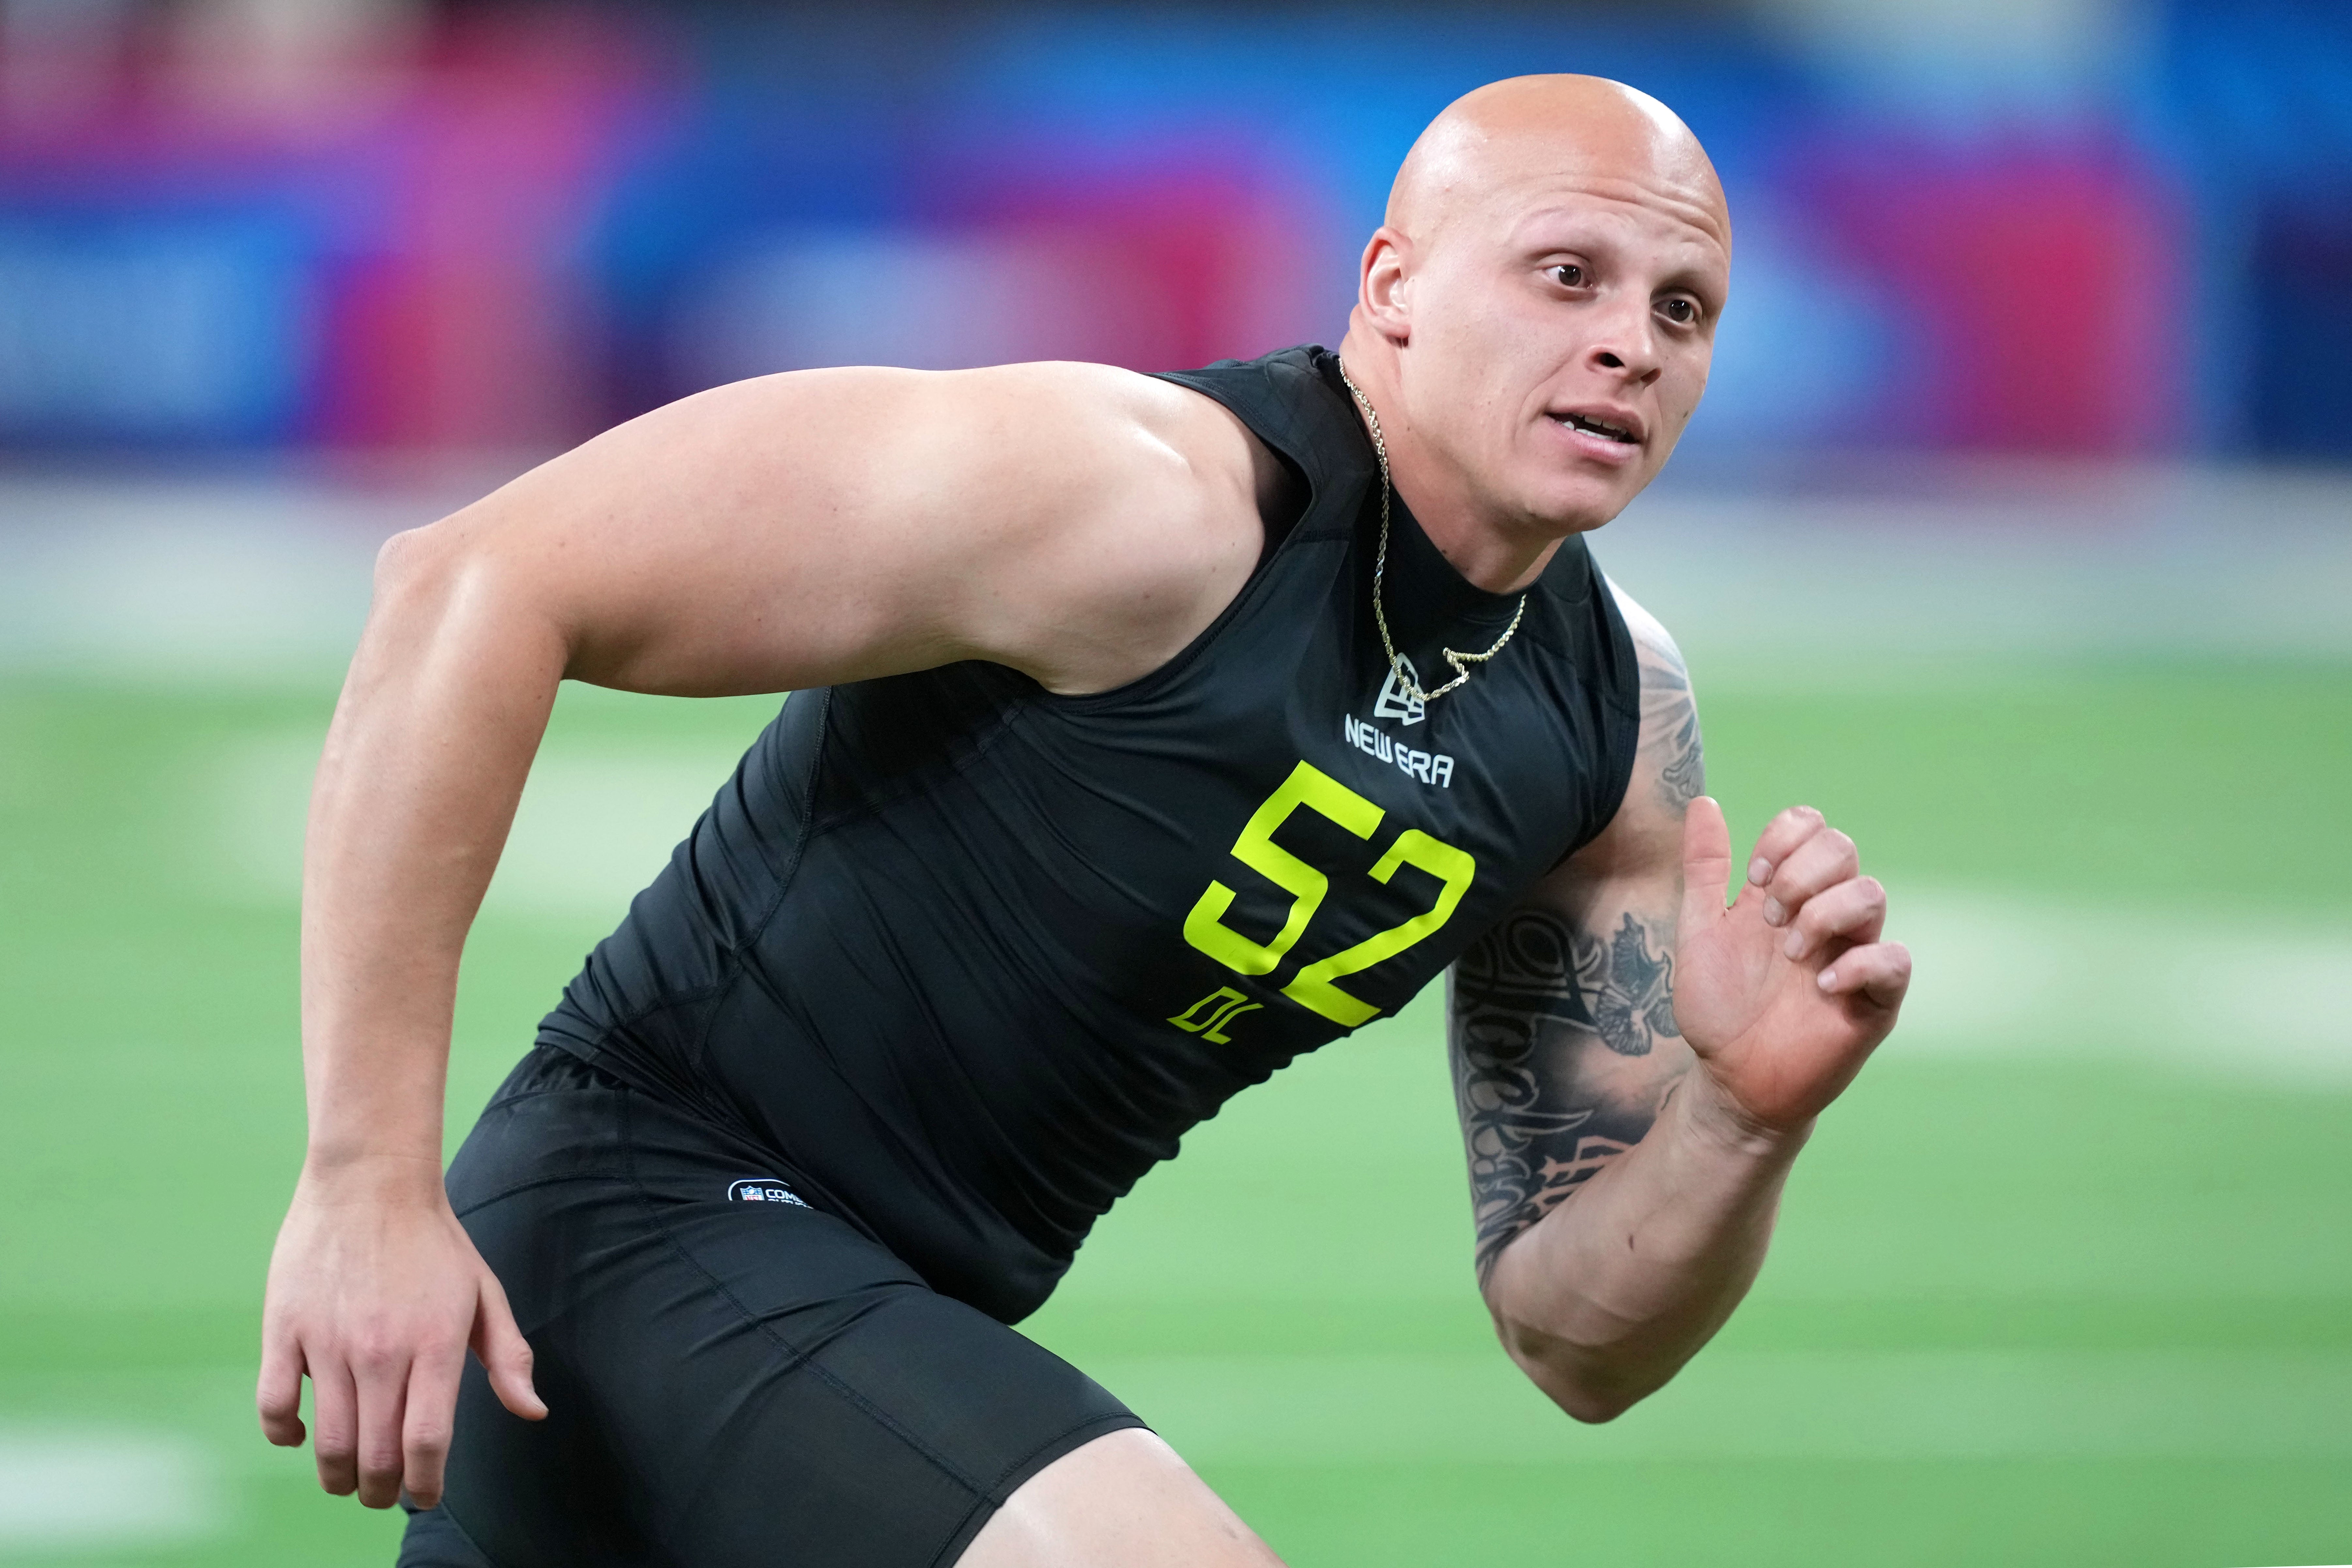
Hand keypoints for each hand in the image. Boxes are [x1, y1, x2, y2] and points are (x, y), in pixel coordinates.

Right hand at [257, 1158, 544, 1509]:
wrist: (371, 1181)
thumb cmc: (434, 1241)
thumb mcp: (485, 1293)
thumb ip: (508, 1357)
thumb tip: (532, 1412)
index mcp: (436, 1344)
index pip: (427, 1443)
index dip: (425, 1486)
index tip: (425, 1497)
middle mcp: (382, 1351)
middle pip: (377, 1455)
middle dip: (381, 1491)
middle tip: (383, 1494)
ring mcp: (328, 1342)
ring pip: (328, 1442)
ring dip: (338, 1475)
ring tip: (348, 1478)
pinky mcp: (284, 1329)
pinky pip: (273, 1406)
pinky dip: (284, 1435)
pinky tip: (301, 1435)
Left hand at [1671, 799, 1910, 1133]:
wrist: (1730, 1080)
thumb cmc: (1718, 1007)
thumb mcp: (1699, 930)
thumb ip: (1704, 869)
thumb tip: (1702, 802)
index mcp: (1788, 894)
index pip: (1810, 826)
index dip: (1783, 837)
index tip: (1750, 877)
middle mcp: (1827, 916)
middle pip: (1842, 848)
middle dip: (1798, 873)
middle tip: (1767, 918)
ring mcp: (1854, 954)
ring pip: (1871, 893)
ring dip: (1823, 913)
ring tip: (1789, 953)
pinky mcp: (1876, 1000)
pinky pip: (1893, 959)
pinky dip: (1858, 964)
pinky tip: (1819, 985)